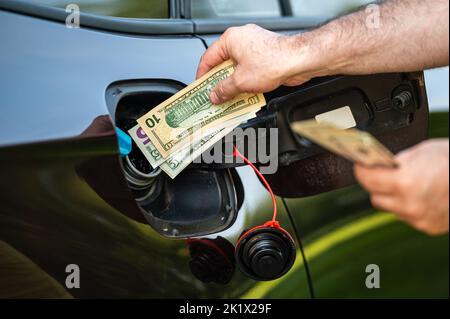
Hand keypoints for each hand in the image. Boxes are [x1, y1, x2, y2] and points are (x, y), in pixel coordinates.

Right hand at [196, 24, 319, 103]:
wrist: (299, 60)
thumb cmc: (274, 61)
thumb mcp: (240, 81)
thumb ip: (223, 89)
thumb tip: (215, 94)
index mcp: (231, 39)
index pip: (208, 58)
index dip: (202, 75)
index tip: (200, 88)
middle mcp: (241, 39)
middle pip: (222, 63)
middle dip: (217, 81)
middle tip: (212, 95)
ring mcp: (253, 46)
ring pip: (236, 67)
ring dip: (231, 83)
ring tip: (227, 98)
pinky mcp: (264, 54)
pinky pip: (248, 69)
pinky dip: (244, 81)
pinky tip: (242, 93)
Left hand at [354, 139, 448, 234]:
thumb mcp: (421, 152)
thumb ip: (396, 162)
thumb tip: (379, 165)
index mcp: (404, 182)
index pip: (366, 179)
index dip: (361, 170)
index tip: (360, 165)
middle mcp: (409, 204)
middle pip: (375, 197)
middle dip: (376, 185)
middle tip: (382, 174)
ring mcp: (418, 218)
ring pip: (390, 208)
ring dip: (392, 197)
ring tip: (405, 184)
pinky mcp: (427, 227)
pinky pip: (406, 216)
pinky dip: (408, 206)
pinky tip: (420, 195)